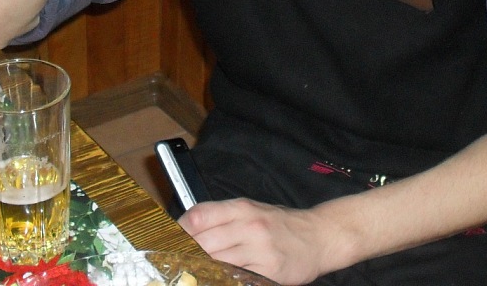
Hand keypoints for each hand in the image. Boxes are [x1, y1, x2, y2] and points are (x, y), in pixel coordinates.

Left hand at [180, 199, 337, 285]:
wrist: (319, 235)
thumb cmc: (281, 224)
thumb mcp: (251, 211)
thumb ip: (221, 219)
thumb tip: (186, 231)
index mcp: (242, 208)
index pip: (199, 216)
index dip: (178, 231)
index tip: (168, 243)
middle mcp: (250, 226)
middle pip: (203, 243)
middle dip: (186, 256)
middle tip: (176, 264)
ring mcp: (260, 250)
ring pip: (217, 263)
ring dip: (202, 271)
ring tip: (193, 274)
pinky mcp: (269, 272)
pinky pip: (237, 280)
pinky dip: (224, 281)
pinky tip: (218, 280)